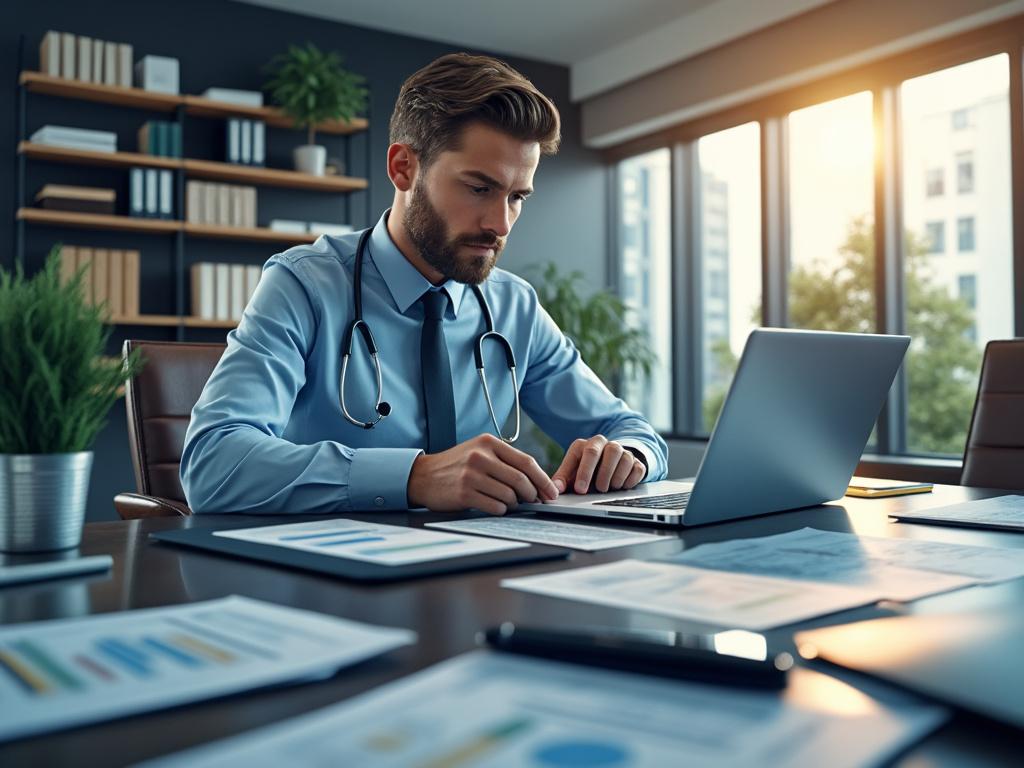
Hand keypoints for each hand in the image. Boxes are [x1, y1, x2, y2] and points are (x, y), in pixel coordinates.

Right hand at [407, 434, 558, 514]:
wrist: (423, 475)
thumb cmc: (456, 465)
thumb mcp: (479, 452)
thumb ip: (505, 461)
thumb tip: (536, 481)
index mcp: (489, 443)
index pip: (526, 462)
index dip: (543, 480)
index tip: (551, 492)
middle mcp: (481, 456)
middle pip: (521, 480)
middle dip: (532, 495)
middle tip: (534, 501)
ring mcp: (472, 475)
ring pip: (509, 495)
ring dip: (515, 504)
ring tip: (510, 503)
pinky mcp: (464, 493)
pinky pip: (495, 506)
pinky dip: (501, 510)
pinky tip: (496, 506)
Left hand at [551, 435, 645, 494]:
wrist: (608, 463)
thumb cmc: (585, 469)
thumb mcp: (572, 471)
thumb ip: (562, 479)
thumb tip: (555, 489)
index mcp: (588, 444)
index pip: (587, 452)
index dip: (584, 472)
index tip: (580, 489)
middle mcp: (606, 444)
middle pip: (609, 452)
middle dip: (603, 474)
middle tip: (598, 490)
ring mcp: (623, 452)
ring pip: (625, 459)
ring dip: (616, 477)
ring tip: (608, 489)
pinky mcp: (636, 462)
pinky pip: (637, 468)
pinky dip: (630, 480)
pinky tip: (622, 487)